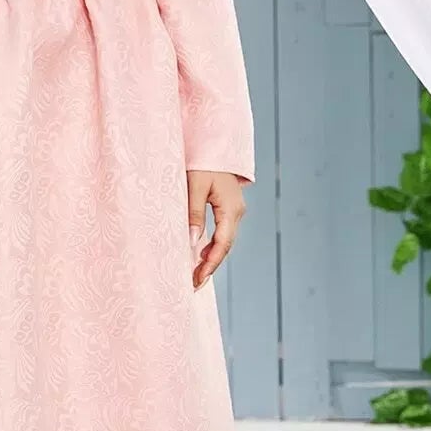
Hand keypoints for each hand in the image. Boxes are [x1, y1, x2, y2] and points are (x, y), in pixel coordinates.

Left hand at [188, 170, 245, 288]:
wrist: (216, 145)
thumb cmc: (203, 162)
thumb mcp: (194, 186)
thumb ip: (194, 213)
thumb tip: (193, 241)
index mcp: (231, 209)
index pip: (222, 244)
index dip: (210, 264)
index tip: (198, 279)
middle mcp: (237, 213)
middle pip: (225, 247)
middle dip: (210, 267)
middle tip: (194, 284)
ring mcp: (235, 211)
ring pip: (225, 241)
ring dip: (211, 259)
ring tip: (196, 275)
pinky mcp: (229, 209)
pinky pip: (223, 233)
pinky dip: (213, 246)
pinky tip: (201, 255)